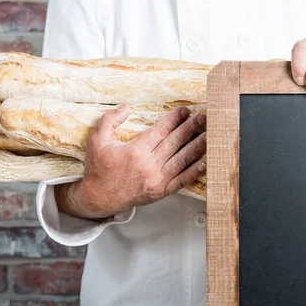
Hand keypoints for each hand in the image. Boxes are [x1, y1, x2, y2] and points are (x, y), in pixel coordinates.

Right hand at [55, 105, 206, 219]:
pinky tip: (204, 163)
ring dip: (196, 146)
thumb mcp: (96, 140)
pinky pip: (180, 181)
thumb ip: (110, 121)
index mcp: (135, 151)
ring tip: (209, 135)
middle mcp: (149, 165)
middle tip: (203, 117)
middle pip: (174, 143)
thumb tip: (126, 107)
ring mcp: (156, 180)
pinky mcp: (160, 192)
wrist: (98, 198)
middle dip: (190, 128)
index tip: (185, 111)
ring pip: (181, 160)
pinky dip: (193, 173)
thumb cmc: (98, 169)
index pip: (161, 131)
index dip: (174, 119)